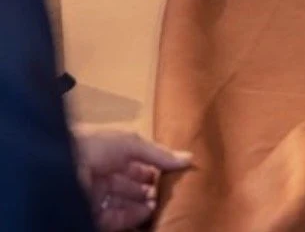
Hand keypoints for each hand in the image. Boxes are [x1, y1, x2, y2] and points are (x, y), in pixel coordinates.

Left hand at [74, 130, 190, 231]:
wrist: (57, 167)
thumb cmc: (94, 146)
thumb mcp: (131, 143)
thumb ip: (158, 153)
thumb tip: (189, 158)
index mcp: (110, 154)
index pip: (137, 164)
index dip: (156, 168)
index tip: (175, 173)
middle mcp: (103, 176)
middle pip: (132, 186)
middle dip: (151, 188)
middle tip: (172, 191)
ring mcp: (97, 197)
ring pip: (126, 203)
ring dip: (145, 204)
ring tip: (163, 203)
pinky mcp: (92, 216)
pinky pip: (116, 218)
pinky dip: (133, 216)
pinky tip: (148, 211)